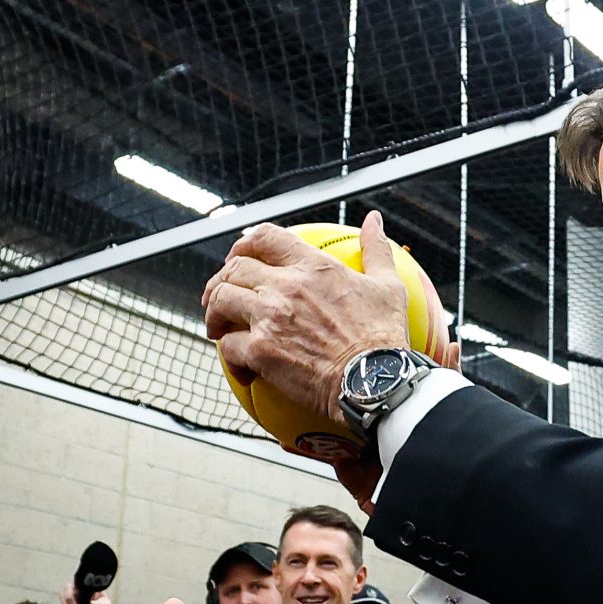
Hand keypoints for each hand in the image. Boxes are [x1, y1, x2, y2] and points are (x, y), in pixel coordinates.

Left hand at [204, 211, 411, 434]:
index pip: (265, 237)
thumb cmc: (385, 338)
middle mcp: (286, 286)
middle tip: (220, 295)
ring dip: (214, 315)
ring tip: (218, 328)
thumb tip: (374, 221)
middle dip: (220, 280)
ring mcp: (269, 318)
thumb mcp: (388, 286)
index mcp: (313, 266)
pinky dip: (230, 357)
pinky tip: (241, 368)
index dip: (244, 243)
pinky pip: (228, 347)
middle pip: (233, 269)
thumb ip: (375, 250)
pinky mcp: (261, 352)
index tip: (238, 255)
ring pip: (220, 302)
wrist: (375, 381)